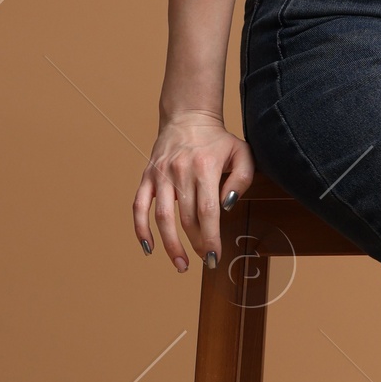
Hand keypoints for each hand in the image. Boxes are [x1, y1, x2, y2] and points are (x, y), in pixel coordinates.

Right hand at [133, 112, 253, 272]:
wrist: (188, 117)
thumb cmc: (217, 140)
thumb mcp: (241, 153)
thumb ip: (241, 180)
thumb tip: (227, 207)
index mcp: (205, 167)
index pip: (207, 211)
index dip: (210, 238)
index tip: (215, 257)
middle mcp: (180, 172)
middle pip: (186, 218)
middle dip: (196, 245)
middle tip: (205, 261)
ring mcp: (160, 175)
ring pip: (162, 217)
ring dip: (170, 245)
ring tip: (180, 264)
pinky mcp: (147, 176)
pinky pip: (139, 206)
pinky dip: (140, 228)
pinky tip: (148, 247)